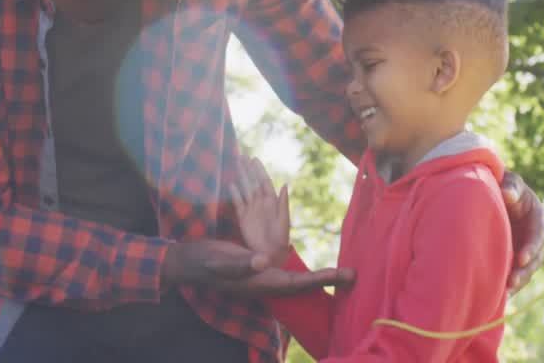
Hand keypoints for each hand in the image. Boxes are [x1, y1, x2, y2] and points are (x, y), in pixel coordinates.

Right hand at [162, 238, 353, 295]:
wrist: (189, 262)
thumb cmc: (204, 261)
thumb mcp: (220, 260)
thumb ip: (240, 263)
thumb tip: (263, 262)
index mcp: (260, 282)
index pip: (297, 283)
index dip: (321, 279)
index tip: (344, 275)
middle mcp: (266, 282)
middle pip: (303, 285)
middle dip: (327, 280)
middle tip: (354, 276)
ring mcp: (264, 277)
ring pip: (297, 280)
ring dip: (319, 277)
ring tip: (342, 275)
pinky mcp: (260, 269)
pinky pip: (287, 270)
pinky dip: (304, 271)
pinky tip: (314, 269)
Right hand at [230, 155, 290, 267]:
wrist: (270, 254)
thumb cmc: (280, 238)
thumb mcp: (284, 220)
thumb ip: (283, 202)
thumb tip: (284, 184)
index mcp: (272, 201)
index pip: (264, 182)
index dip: (259, 171)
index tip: (254, 159)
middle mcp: (260, 203)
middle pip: (252, 182)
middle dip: (248, 170)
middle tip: (242, 156)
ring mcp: (251, 209)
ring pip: (245, 189)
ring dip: (241, 177)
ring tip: (236, 165)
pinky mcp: (243, 218)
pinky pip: (238, 203)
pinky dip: (234, 194)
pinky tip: (231, 185)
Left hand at [501, 170, 543, 291]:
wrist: (498, 196)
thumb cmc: (506, 186)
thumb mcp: (511, 181)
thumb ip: (512, 186)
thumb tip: (508, 194)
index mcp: (538, 218)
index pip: (538, 235)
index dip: (531, 247)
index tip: (521, 257)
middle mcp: (536, 238)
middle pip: (535, 259)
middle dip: (524, 272)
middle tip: (511, 282)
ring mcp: (526, 250)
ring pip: (526, 271)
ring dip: (517, 283)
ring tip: (504, 294)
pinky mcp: (516, 259)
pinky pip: (515, 274)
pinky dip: (508, 286)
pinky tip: (497, 297)